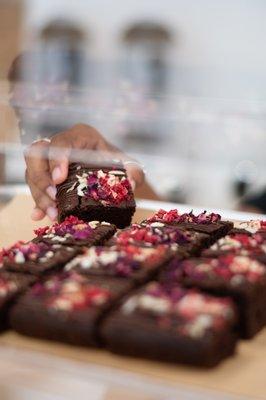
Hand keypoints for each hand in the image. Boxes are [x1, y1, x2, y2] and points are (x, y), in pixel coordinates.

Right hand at [24, 124, 144, 220]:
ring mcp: (50, 161)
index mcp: (81, 136)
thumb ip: (134, 172)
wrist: (113, 174)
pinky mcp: (45, 176)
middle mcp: (61, 145)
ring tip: (53, 214)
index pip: (62, 142)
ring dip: (40, 195)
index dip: (57, 159)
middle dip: (42, 178)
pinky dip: (37, 203)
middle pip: (37, 155)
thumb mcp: (130, 167)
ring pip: (32, 173)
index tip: (59, 178)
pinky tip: (38, 216)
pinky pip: (34, 187)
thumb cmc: (119, 165)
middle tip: (54, 197)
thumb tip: (131, 183)